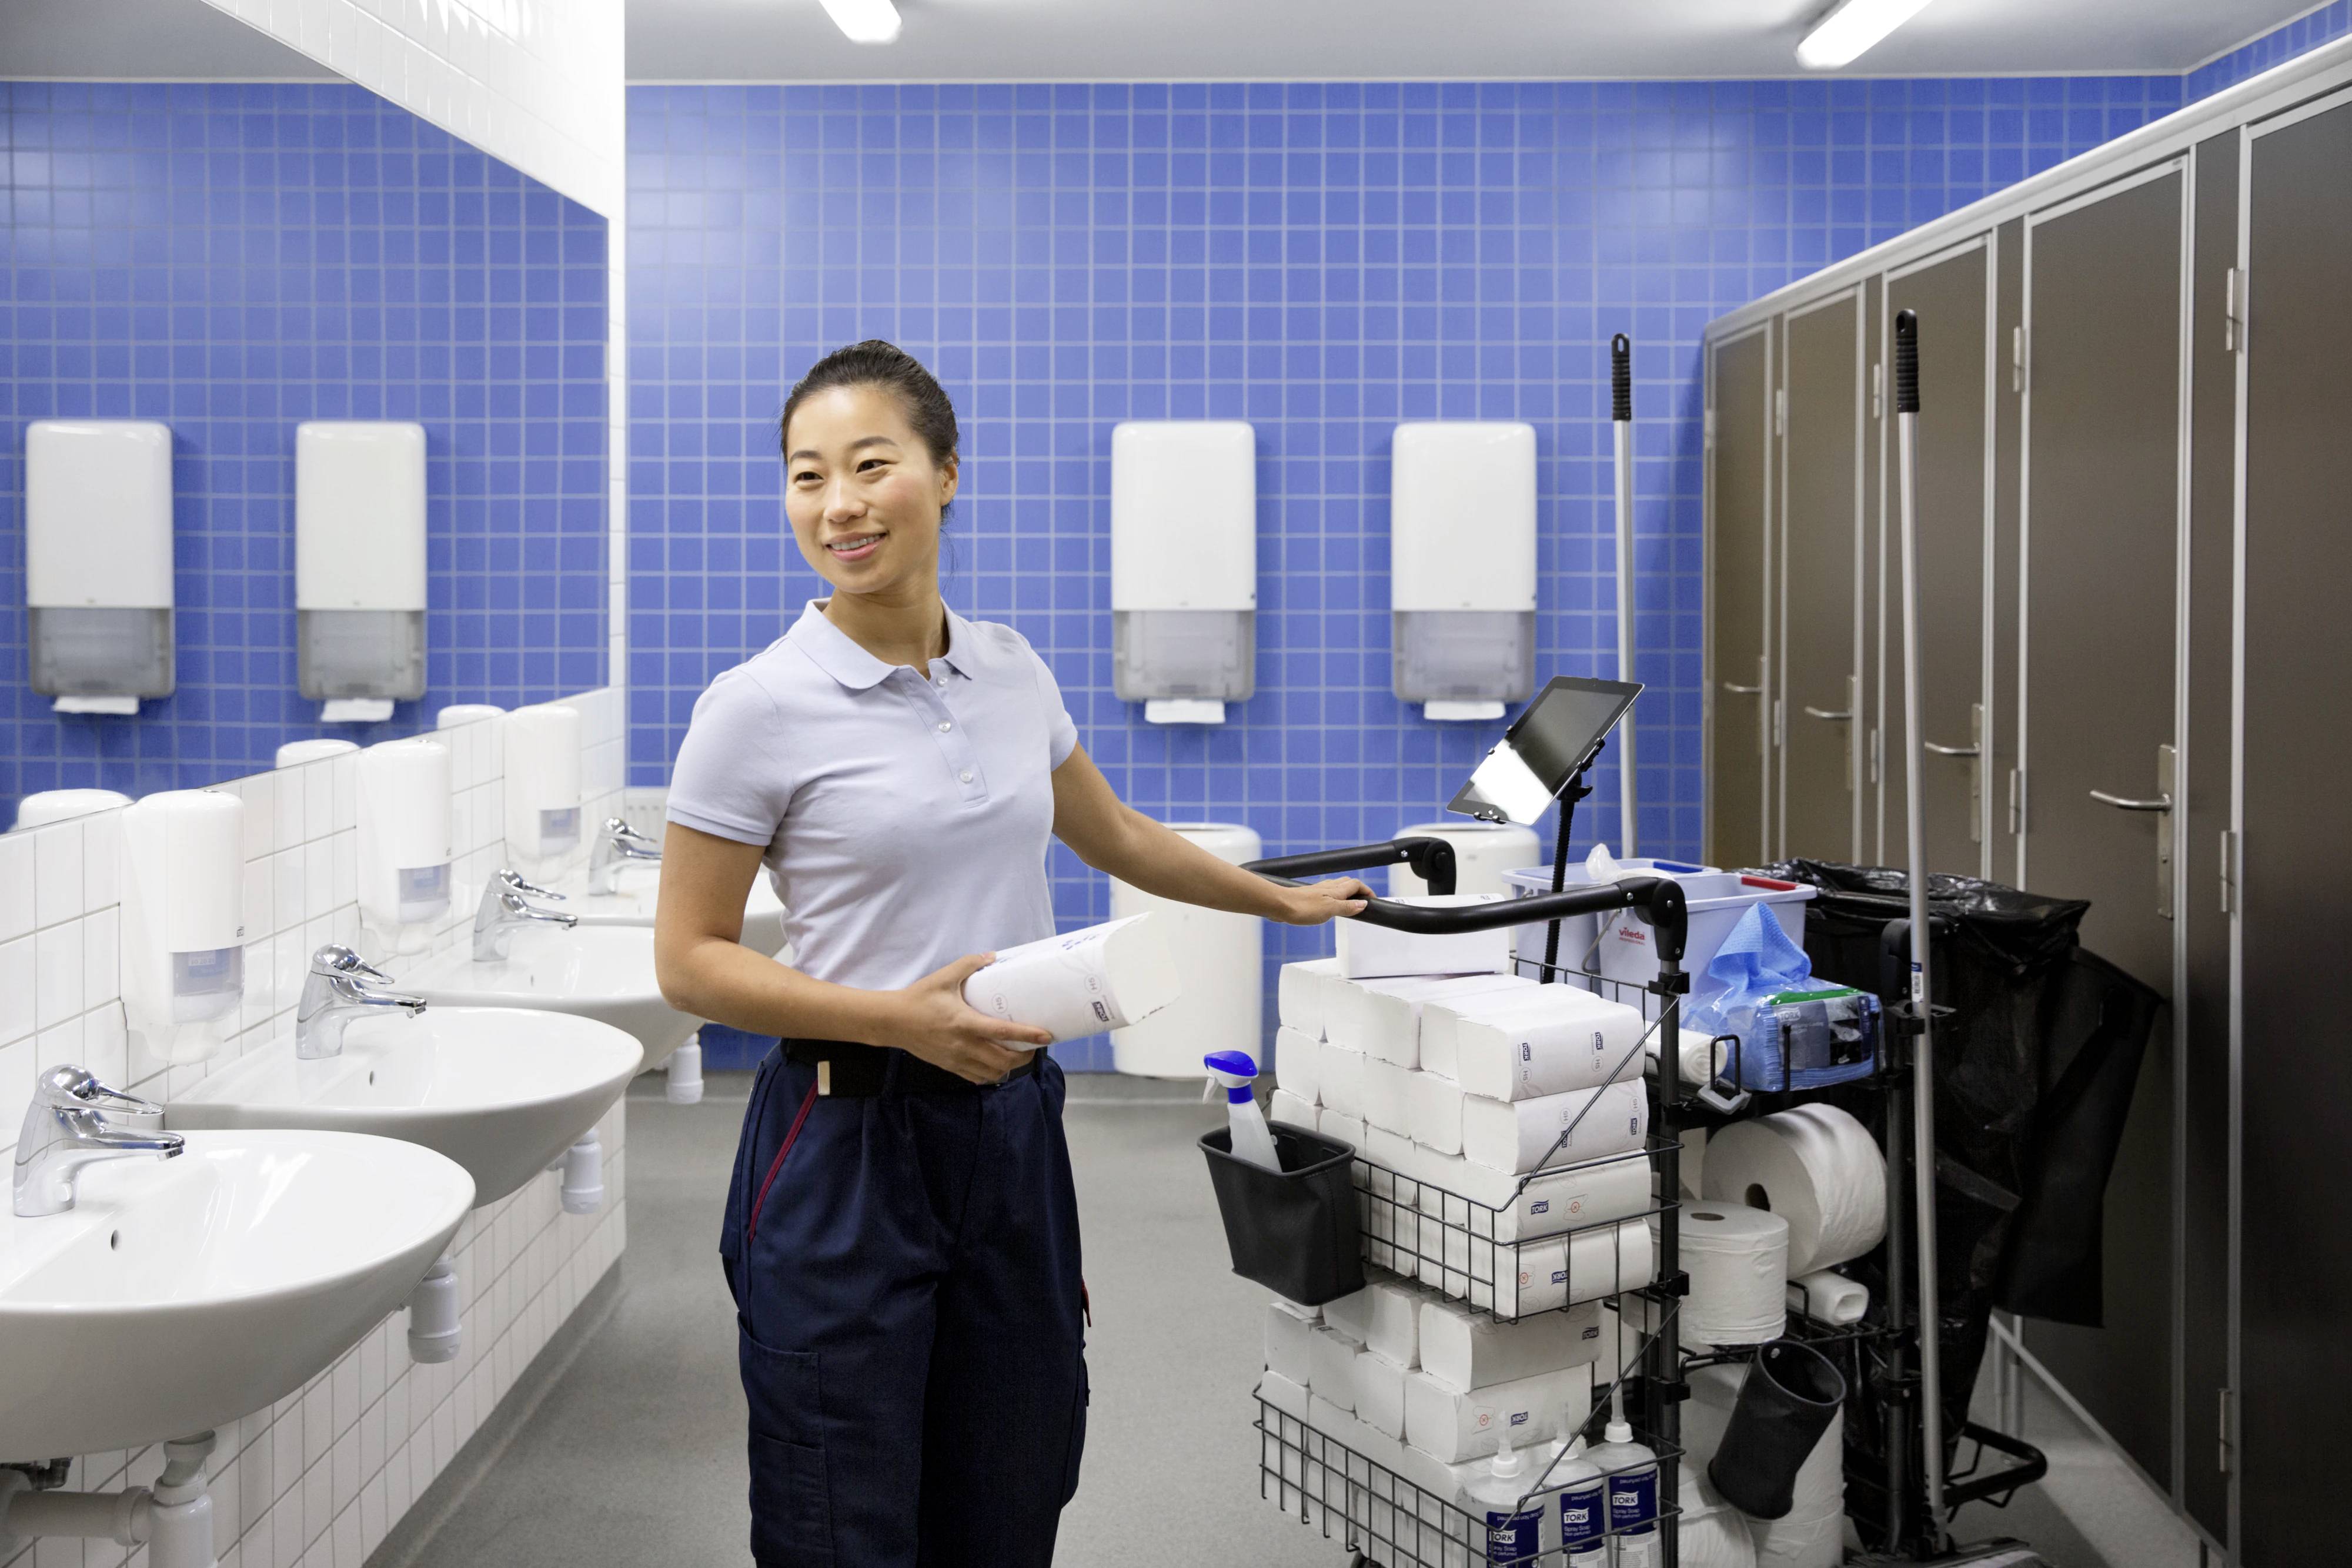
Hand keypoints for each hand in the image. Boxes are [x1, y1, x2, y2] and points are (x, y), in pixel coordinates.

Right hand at [883, 953, 1054, 1083]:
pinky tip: (997, 1064)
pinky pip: (978, 1077)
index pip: (1003, 1032)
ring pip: (993, 1073)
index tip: (1046, 1035)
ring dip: (1010, 1067)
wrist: (892, 1021)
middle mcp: (964, 1045)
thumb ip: (969, 964)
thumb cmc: (919, 998)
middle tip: (1034, 1045)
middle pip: (1004, 1060)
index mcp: (965, 1023)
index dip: (1027, 1035)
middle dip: (1025, 1056)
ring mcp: (957, 1059)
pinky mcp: (950, 1066)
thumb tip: (992, 956)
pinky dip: (992, 1074)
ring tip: (1018, 1055)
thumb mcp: (944, 977)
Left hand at [1267, 877, 1372, 925]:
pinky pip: (1327, 893)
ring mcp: (1318, 891)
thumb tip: (1363, 904)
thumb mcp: (1329, 910)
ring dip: (1347, 893)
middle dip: (1358, 890)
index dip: (1367, 891)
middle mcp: (1328, 887)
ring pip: (1337, 887)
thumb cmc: (1301, 907)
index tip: (1373, 899)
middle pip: (1348, 883)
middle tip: (1364, 900)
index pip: (1357, 885)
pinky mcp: (1310, 896)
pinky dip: (1335, 897)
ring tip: (1351, 903)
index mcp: (1335, 890)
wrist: (1279, 905)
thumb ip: (1347, 907)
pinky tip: (1330, 905)